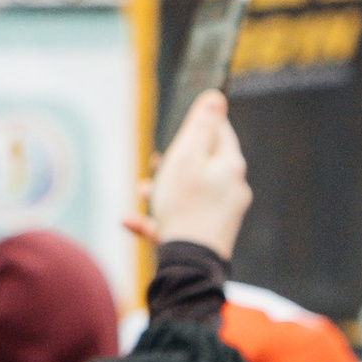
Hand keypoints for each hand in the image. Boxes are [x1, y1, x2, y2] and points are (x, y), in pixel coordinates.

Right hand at [126, 89, 250, 258]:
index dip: (200, 125)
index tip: (180, 128)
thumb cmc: (186, 206)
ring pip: (187, 194)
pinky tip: (130, 221)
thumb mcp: (188, 156)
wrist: (190, 264)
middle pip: (202, 165)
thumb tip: (216, 97)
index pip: (221, 133)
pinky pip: (177, 222)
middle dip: (173, 162)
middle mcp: (231, 190)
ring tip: (141, 194)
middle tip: (155, 164)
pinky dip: (155, 219)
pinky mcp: (205, 238)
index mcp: (230, 167)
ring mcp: (220, 216)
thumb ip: (201, 125)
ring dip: (160, 191)